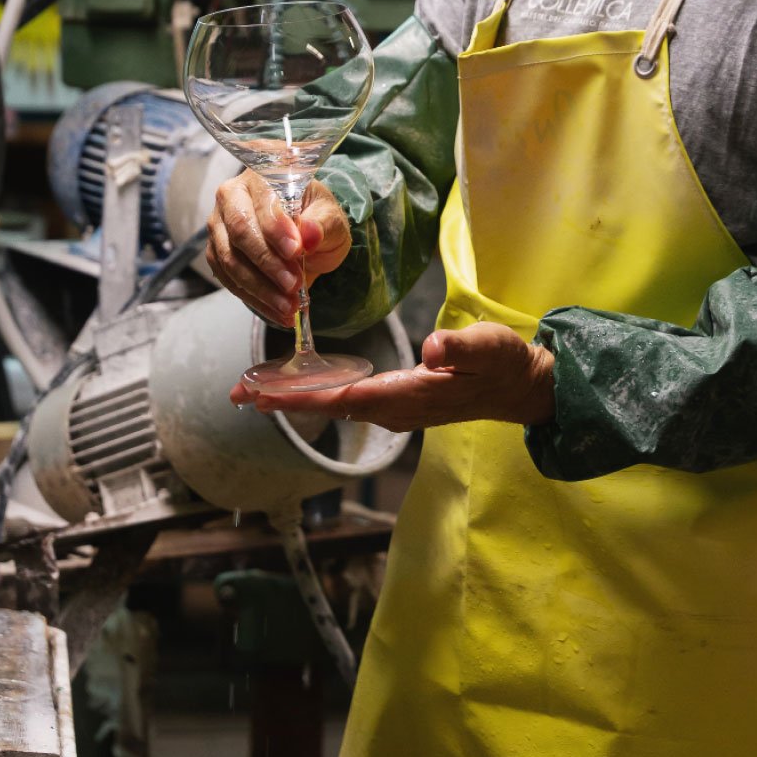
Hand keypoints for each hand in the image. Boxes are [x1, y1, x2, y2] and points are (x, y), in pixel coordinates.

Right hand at [206, 171, 351, 325]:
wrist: (305, 234)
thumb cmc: (316, 218)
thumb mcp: (331, 219)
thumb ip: (322, 224)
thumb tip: (308, 235)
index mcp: (263, 175)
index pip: (263, 202)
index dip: (276, 229)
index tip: (296, 252)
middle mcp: (233, 195)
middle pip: (240, 230)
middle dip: (267, 264)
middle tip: (294, 287)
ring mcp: (219, 224)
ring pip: (230, 259)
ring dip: (260, 288)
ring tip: (288, 306)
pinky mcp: (216, 251)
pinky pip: (227, 278)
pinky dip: (253, 298)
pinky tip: (276, 311)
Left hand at [230, 321, 555, 431]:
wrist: (520, 387)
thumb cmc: (504, 364)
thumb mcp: (489, 347)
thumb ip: (461, 347)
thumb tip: (433, 348)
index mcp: (410, 394)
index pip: (344, 396)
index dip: (301, 396)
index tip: (263, 394)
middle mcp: (396, 409)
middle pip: (329, 405)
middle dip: (283, 400)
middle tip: (236, 392)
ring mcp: (397, 410)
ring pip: (335, 405)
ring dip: (295, 399)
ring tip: (254, 391)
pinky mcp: (400, 403)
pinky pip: (348, 401)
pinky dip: (318, 394)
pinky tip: (301, 386)